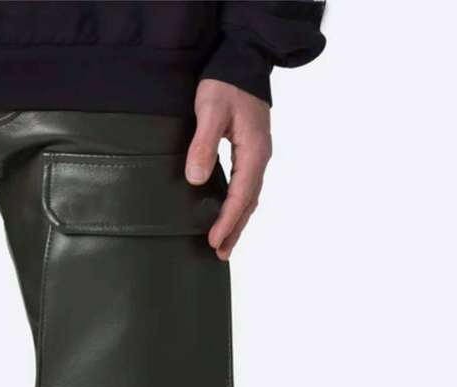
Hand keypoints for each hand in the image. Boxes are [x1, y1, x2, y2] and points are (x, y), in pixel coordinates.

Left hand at [186, 79, 271, 259]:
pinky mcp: (250, 152)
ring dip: (238, 222)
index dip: (227, 221)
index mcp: (254, 151)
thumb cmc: (226, 84)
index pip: (241, 195)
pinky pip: (246, 187)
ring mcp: (257, 155)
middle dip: (235, 229)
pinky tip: (229, 217)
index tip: (213, 241)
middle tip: (220, 254)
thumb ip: (203, 144)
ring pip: (249, 197)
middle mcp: (260, 157)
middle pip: (249, 203)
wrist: (242, 60)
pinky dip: (239, 206)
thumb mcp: (211, 110)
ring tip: (225, 245)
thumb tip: (196, 179)